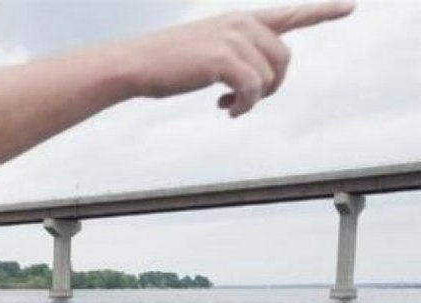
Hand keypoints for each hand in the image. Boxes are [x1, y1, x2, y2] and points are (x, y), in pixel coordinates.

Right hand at [122, 1, 353, 116]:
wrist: (134, 64)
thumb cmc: (164, 64)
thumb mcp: (204, 51)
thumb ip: (234, 55)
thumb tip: (253, 83)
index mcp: (240, 20)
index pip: (289, 14)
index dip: (323, 12)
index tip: (351, 7)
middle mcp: (242, 23)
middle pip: (283, 59)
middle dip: (270, 85)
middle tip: (242, 102)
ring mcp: (234, 39)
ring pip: (269, 77)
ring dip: (252, 100)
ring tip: (227, 106)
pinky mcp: (224, 58)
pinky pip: (252, 89)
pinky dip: (243, 106)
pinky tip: (225, 110)